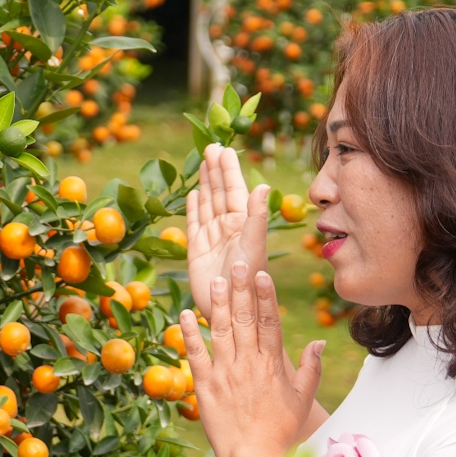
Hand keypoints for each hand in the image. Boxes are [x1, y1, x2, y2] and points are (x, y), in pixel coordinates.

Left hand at [179, 257, 324, 456]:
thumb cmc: (280, 429)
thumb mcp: (303, 399)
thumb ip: (311, 368)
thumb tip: (319, 341)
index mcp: (273, 364)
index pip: (269, 322)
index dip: (265, 296)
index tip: (262, 274)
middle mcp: (249, 363)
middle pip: (245, 319)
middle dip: (241, 289)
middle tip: (236, 263)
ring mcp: (225, 373)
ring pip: (222, 331)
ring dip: (218, 304)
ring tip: (216, 281)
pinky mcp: (205, 384)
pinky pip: (196, 354)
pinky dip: (190, 333)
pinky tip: (186, 313)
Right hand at [184, 144, 269, 317]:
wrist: (231, 309)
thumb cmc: (247, 280)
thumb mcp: (254, 246)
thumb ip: (257, 216)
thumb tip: (262, 185)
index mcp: (243, 223)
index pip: (235, 189)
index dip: (228, 169)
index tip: (223, 149)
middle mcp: (228, 226)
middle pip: (220, 191)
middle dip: (216, 170)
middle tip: (211, 147)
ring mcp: (212, 237)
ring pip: (208, 203)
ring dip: (206, 183)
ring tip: (203, 163)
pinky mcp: (197, 249)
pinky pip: (194, 223)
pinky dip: (193, 208)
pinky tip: (192, 195)